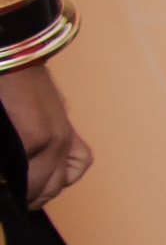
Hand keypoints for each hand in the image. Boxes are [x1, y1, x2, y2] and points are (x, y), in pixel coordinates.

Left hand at [1, 64, 84, 203]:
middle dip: (27, 196)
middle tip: (11, 194)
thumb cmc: (1, 83)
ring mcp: (66, 132)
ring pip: (64, 178)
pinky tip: (53, 174)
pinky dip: (68, 172)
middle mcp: (57, 140)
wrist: (13, 48)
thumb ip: (3, 157)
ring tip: (28, 191)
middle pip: (47, 186)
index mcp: (35, 138)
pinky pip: (79, 159)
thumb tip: (3, 175)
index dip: (12, 192)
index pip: (25, 185)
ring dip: (46, 189)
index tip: (3, 188)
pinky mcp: (66, 124)